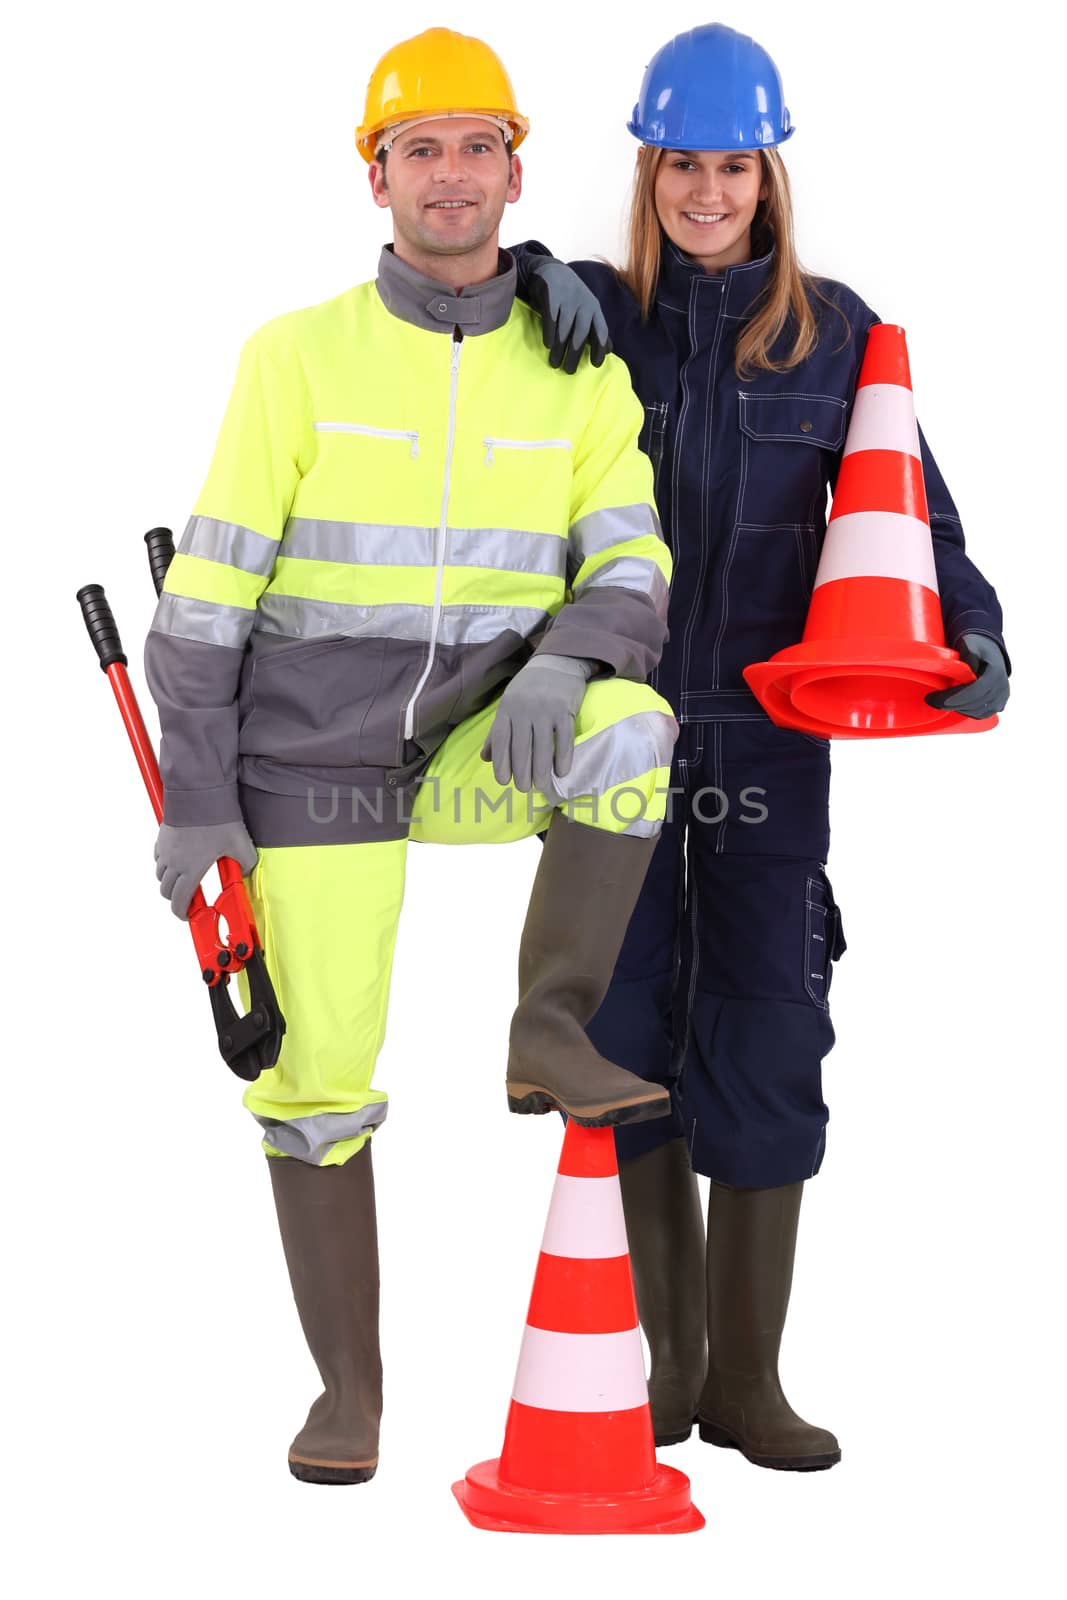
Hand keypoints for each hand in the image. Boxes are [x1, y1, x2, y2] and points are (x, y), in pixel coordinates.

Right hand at [155, 820, 257, 919]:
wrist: (200, 793)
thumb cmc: (219, 819)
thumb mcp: (241, 845)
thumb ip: (245, 864)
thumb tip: (242, 873)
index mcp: (191, 869)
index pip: (179, 902)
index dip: (182, 913)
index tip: (188, 915)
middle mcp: (173, 862)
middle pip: (166, 891)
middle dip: (176, 898)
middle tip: (191, 898)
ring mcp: (165, 849)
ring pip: (160, 875)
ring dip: (170, 881)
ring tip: (186, 877)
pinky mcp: (162, 836)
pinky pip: (159, 857)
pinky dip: (166, 863)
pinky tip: (180, 858)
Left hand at [480, 656, 595, 794]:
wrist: (557, 662)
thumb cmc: (529, 689)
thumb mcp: (508, 705)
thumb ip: (497, 732)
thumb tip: (486, 759)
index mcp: (506, 709)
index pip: (501, 741)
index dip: (501, 763)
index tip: (504, 781)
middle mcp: (524, 710)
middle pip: (521, 748)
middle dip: (522, 773)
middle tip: (524, 789)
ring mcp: (545, 710)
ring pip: (542, 748)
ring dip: (541, 771)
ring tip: (541, 786)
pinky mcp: (565, 710)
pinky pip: (564, 740)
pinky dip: (563, 758)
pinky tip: (561, 772)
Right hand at [527, 260, 611, 374]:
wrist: (553, 271)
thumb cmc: (571, 297)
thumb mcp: (587, 310)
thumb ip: (596, 329)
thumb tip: (609, 350)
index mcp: (594, 309)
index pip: (601, 330)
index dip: (599, 348)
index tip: (595, 365)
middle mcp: (583, 303)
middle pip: (580, 333)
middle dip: (575, 354)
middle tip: (569, 371)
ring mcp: (567, 299)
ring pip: (564, 328)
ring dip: (560, 348)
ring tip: (555, 363)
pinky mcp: (551, 295)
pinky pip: (551, 318)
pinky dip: (549, 332)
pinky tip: (548, 345)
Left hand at [925, 633, 1009, 718]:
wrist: (989, 651)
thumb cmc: (976, 647)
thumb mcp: (971, 645)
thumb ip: (968, 656)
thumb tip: (962, 671)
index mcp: (996, 673)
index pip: (976, 690)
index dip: (957, 697)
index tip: (939, 700)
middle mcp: (1002, 688)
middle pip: (975, 704)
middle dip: (951, 705)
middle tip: (931, 700)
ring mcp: (1001, 698)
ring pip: (977, 712)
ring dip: (957, 709)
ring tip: (940, 701)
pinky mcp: (997, 705)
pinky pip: (980, 715)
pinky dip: (966, 713)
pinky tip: (953, 706)